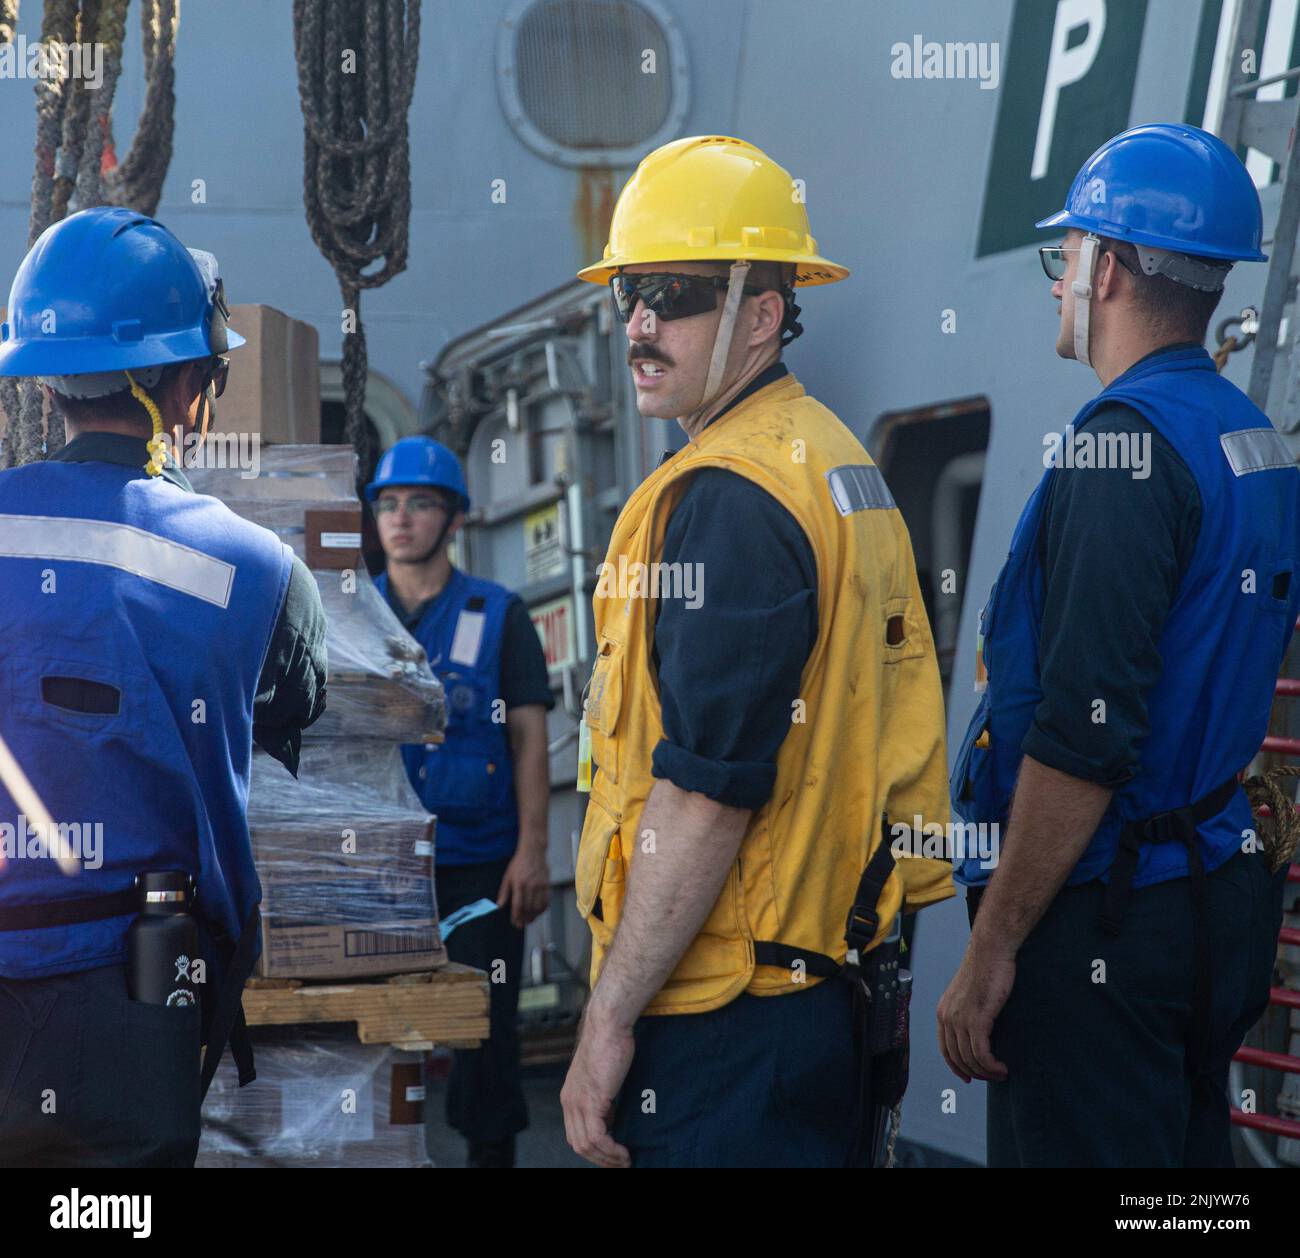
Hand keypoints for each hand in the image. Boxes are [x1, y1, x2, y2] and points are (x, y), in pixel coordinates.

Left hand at [496, 843, 549, 928]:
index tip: (515, 923)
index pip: (518, 905)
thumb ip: (504, 892)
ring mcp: (540, 885)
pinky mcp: (547, 884)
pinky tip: (538, 912)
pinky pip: (546, 901)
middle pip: (528, 908)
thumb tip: (499, 906)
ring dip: (534, 916)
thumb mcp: (507, 876)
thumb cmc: (519, 864)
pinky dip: (543, 909)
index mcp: (519, 884)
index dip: (516, 917)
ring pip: (538, 907)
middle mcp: (530, 885)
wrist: (533, 851)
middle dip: (525, 919)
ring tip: (529, 920)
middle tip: (521, 924)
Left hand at [561, 1008, 633, 1167]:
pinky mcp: (592, 1100)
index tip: (611, 1156)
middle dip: (600, 1159)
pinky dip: (610, 1150)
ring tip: (625, 1161)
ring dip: (607, 1158)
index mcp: (570, 1096)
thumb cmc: (610, 1043)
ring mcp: (578, 1101)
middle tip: (620, 1164)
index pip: (574, 1135)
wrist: (608, 1024)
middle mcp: (569, 1101)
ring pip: (586, 1145)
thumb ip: (603, 1096)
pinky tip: (623, 1151)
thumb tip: (614, 1115)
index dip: (592, 1150)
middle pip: (578, 1144)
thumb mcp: (602, 1075)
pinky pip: (597, 1137)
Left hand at [936, 942, 1014, 1082]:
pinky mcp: (976, 1021)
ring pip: (970, 1059)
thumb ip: (967, 1011)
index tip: (968, 1077)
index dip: (956, 1066)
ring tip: (1001, 1074)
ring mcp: (960, 1020)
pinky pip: (981, 1054)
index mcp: (943, 1011)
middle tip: (991, 1077)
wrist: (990, 952)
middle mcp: (947, 1017)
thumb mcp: (969, 994)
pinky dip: (992, 1066)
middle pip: (957, 1058)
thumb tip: (977, 1031)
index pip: (945, 1048)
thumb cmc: (985, 969)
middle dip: (974, 1073)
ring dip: (986, 1072)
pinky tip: (1002, 1068)